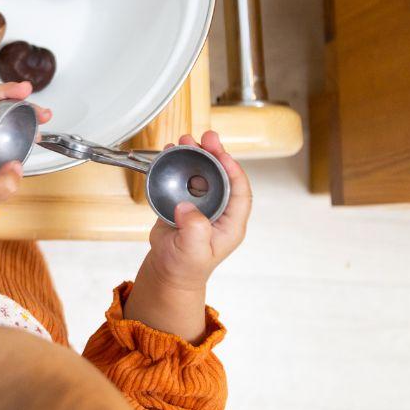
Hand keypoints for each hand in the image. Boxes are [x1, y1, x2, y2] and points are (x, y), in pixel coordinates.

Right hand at [124, 131, 250, 340]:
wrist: (168, 270)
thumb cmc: (185, 267)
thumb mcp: (193, 251)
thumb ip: (194, 230)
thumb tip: (187, 207)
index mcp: (231, 223)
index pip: (240, 192)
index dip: (234, 171)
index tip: (222, 156)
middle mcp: (219, 210)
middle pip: (222, 176)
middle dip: (216, 155)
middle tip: (207, 138)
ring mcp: (202, 204)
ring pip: (203, 173)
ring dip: (196, 155)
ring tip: (186, 140)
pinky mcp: (184, 201)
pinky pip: (184, 177)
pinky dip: (178, 162)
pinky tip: (171, 152)